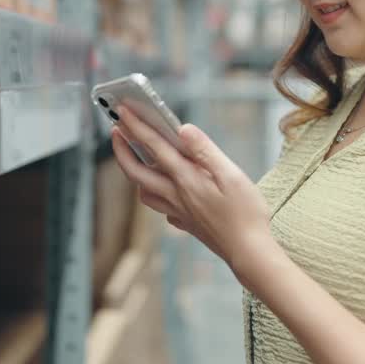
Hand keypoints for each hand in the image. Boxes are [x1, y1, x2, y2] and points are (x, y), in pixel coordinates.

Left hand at [110, 106, 274, 276]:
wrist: (249, 253)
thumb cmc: (246, 214)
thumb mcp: (232, 176)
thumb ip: (205, 151)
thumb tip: (183, 129)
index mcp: (186, 179)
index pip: (155, 147)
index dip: (137, 126)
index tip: (123, 110)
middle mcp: (176, 196)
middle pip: (136, 172)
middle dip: (122, 150)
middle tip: (115, 131)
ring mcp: (179, 212)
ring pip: (145, 192)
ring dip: (134, 173)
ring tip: (136, 159)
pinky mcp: (186, 223)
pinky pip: (161, 207)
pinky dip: (155, 195)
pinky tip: (165, 190)